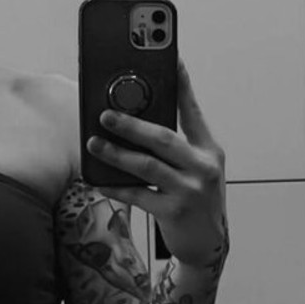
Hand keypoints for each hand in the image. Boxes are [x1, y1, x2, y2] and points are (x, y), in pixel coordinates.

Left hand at [85, 56, 227, 268]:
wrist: (208, 245)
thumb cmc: (198, 202)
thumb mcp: (198, 170)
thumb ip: (177, 148)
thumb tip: (136, 124)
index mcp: (210, 151)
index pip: (193, 111)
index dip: (182, 83)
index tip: (171, 58)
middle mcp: (203, 167)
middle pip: (163, 138)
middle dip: (131, 124)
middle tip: (105, 115)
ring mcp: (189, 191)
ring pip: (147, 166)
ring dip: (116, 153)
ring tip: (94, 144)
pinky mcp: (173, 213)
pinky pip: (138, 195)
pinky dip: (116, 187)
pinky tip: (99, 181)